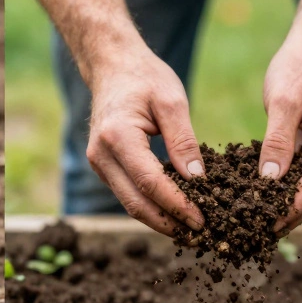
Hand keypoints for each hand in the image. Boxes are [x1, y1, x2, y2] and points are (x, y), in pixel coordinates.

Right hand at [86, 47, 205, 235]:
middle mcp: (101, 155)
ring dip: (161, 221)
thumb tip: (198, 180)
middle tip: (200, 236)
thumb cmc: (145, 78)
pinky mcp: (104, 168)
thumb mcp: (172, 102)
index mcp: (117, 136)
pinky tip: (175, 214)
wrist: (112, 66)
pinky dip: (152, 208)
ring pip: (131, 204)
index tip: (203, 220)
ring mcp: (98, 164)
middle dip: (169, 224)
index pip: (150, 183)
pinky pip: (129, 195)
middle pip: (136, 203)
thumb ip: (184, 142)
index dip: (178, 205)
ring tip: (191, 232)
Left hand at [259, 35, 301, 232]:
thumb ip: (278, 141)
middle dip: (291, 215)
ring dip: (290, 208)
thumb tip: (269, 181)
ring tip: (260, 227)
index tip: (269, 225)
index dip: (293, 207)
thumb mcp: (283, 101)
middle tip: (260, 236)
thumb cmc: (299, 68)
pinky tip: (266, 204)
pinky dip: (289, 191)